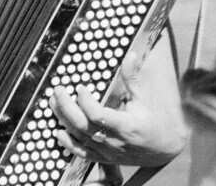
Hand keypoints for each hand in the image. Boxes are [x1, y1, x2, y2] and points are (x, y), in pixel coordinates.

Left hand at [51, 81, 184, 167]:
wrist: (163, 150)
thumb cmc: (153, 123)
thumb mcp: (144, 99)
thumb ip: (133, 79)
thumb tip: (130, 56)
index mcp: (126, 126)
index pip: (99, 116)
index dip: (86, 102)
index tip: (80, 87)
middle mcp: (115, 141)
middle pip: (83, 126)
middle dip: (67, 107)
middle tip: (58, 90)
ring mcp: (108, 152)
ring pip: (79, 137)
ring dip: (63, 120)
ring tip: (53, 102)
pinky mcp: (104, 158)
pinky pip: (82, 153)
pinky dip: (68, 144)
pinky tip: (58, 132)